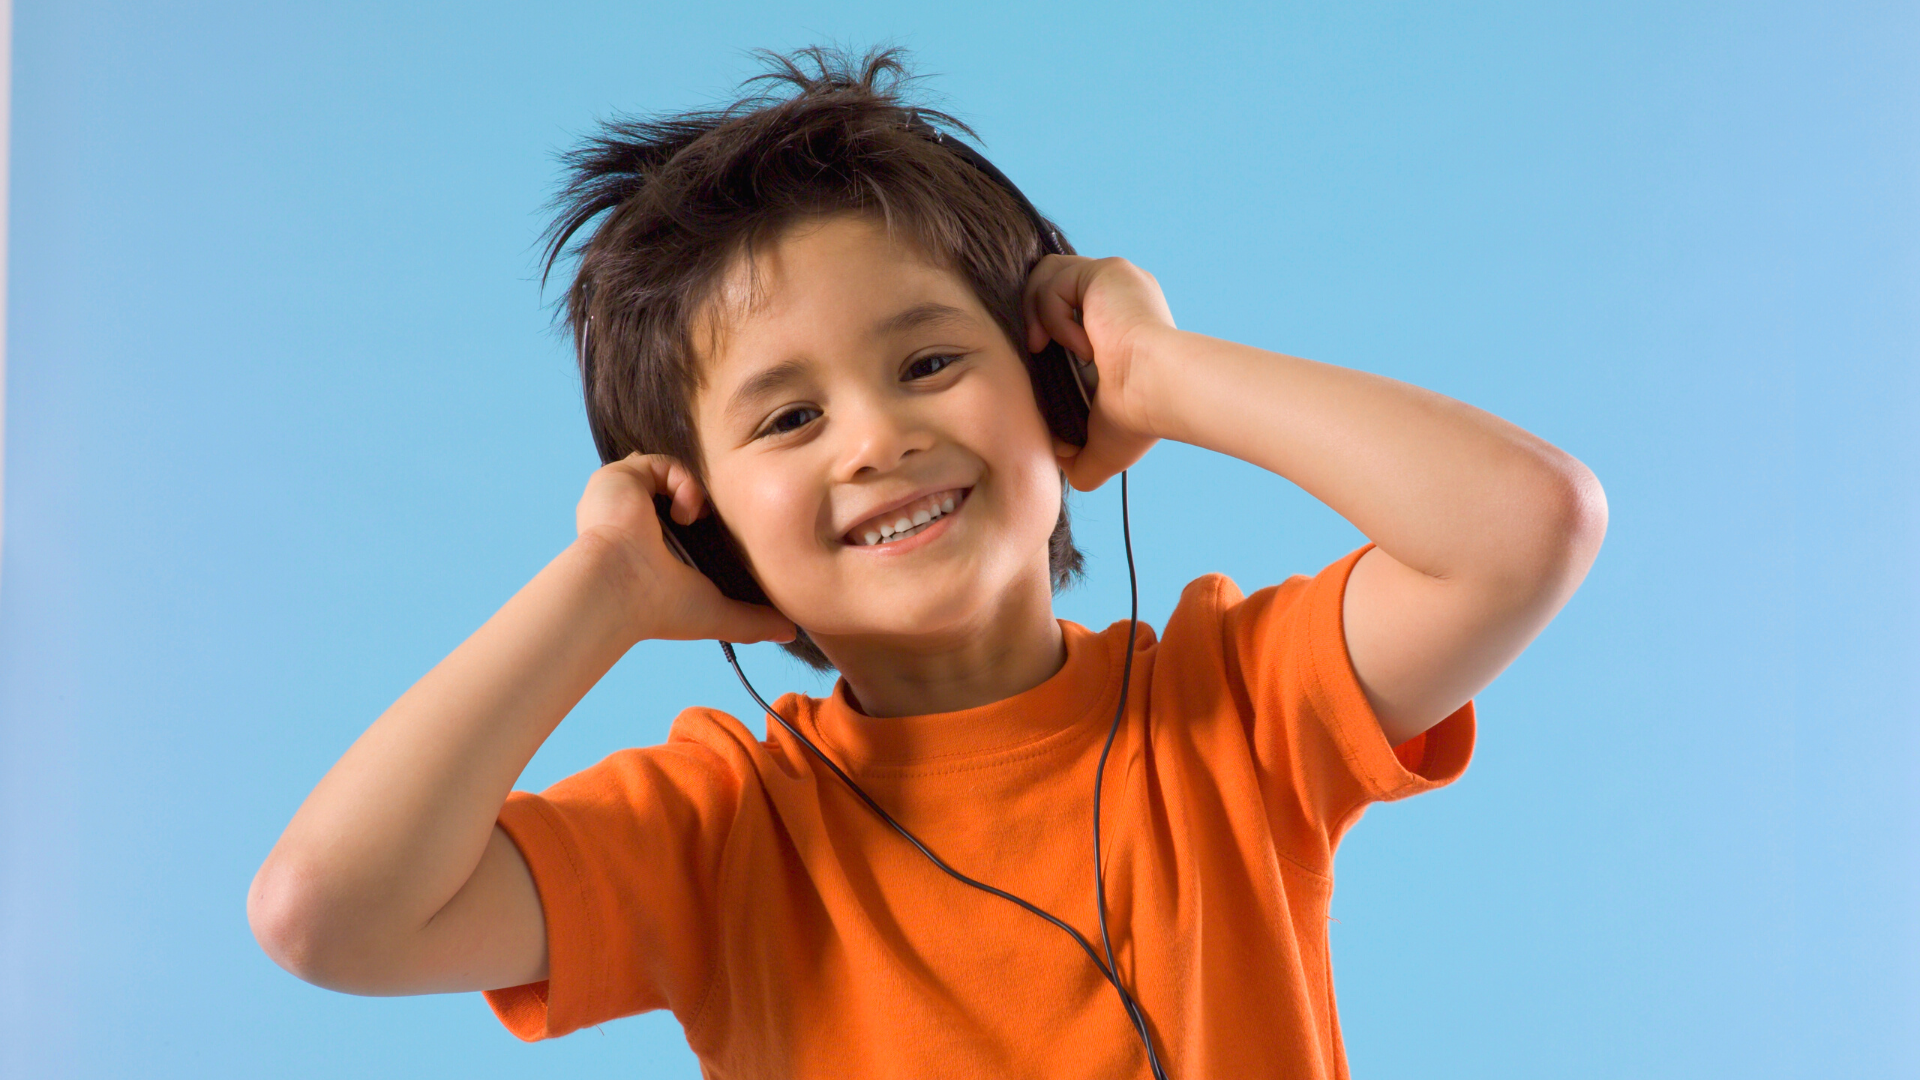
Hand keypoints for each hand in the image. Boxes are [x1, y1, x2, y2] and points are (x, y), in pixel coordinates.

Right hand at [574, 453, 796, 644]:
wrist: (620, 588)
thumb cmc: (659, 607)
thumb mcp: (717, 613)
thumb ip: (754, 621)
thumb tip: (791, 632)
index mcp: (652, 545)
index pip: (691, 520)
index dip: (716, 522)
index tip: (736, 532)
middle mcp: (636, 518)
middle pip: (685, 490)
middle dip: (710, 500)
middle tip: (726, 518)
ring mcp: (627, 495)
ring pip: (678, 473)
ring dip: (697, 494)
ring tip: (695, 521)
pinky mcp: (622, 476)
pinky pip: (666, 463)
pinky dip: (685, 484)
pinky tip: (684, 514)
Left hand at [1023, 254, 1175, 489]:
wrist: (1158, 390)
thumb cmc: (1140, 417)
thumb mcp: (1105, 444)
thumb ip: (1080, 455)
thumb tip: (1059, 460)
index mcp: (1119, 327)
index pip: (1068, 311)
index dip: (1046, 331)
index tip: (1043, 361)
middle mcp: (1117, 297)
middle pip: (1052, 285)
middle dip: (1034, 317)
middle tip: (1038, 352)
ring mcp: (1114, 281)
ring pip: (1047, 275)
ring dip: (1040, 315)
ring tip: (1051, 348)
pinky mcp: (1106, 271)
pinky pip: (1056, 279)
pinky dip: (1055, 313)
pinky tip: (1079, 343)